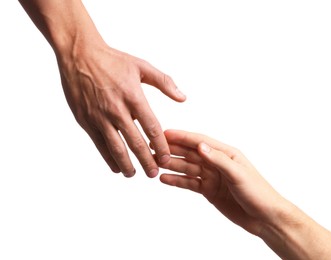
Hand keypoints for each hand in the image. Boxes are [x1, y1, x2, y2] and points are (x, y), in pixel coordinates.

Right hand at [58, 44, 185, 176]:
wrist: (79, 54)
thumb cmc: (112, 60)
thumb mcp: (142, 66)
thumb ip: (165, 82)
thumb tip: (183, 98)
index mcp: (134, 97)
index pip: (152, 128)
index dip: (161, 146)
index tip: (166, 159)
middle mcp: (117, 110)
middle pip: (136, 143)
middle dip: (147, 161)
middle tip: (153, 174)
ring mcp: (100, 117)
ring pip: (116, 148)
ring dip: (127, 164)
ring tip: (134, 174)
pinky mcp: (86, 120)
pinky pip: (99, 145)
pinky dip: (108, 158)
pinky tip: (116, 166)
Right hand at [158, 130, 285, 234]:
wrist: (264, 217)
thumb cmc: (258, 192)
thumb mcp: (238, 174)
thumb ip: (218, 160)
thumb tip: (200, 146)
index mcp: (225, 153)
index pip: (200, 141)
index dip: (182, 137)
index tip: (164, 134)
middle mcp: (216, 163)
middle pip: (190, 154)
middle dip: (172, 150)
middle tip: (153, 149)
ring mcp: (211, 177)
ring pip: (187, 168)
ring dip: (171, 165)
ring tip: (154, 163)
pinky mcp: (208, 190)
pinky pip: (189, 183)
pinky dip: (177, 181)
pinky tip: (165, 179)